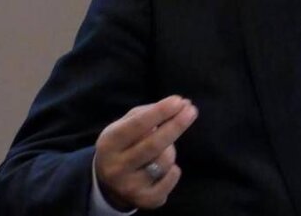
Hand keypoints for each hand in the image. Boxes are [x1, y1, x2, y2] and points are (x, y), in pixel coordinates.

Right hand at [95, 96, 198, 210]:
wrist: (108, 183)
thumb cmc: (123, 144)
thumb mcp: (124, 125)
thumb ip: (148, 113)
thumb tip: (181, 104)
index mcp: (109, 143)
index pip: (136, 125)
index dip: (159, 112)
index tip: (178, 101)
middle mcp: (116, 167)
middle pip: (153, 145)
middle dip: (176, 126)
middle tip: (192, 110)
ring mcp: (129, 186)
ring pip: (164, 161)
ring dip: (171, 149)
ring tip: (165, 147)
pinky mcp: (144, 200)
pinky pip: (170, 180)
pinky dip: (174, 170)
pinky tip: (167, 167)